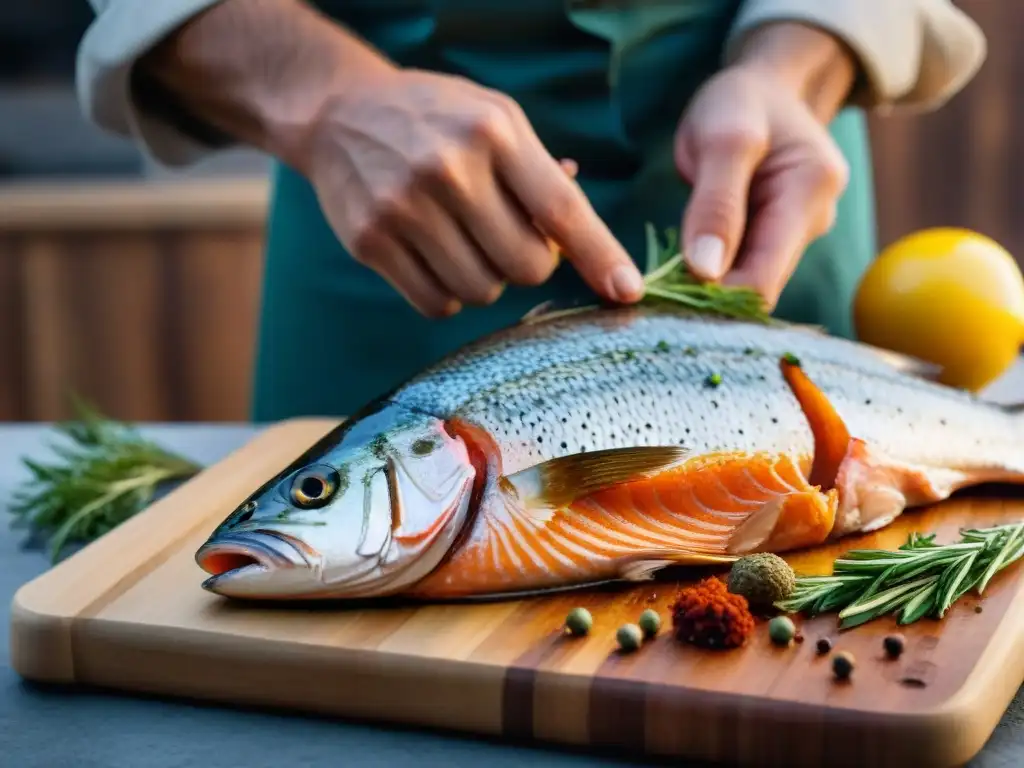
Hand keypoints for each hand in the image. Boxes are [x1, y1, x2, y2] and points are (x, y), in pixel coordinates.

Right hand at [301, 68, 643, 316]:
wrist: (339, 113)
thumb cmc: (436, 119)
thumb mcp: (494, 117)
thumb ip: (541, 173)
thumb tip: (585, 240)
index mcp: (493, 132)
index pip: (560, 209)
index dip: (599, 255)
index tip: (627, 292)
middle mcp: (449, 170)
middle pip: (525, 267)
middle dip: (529, 264)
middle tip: (508, 237)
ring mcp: (405, 209)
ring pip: (482, 292)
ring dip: (486, 279)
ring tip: (465, 240)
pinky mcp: (371, 242)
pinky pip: (437, 304)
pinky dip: (447, 293)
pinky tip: (435, 256)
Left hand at [674, 64, 850, 307]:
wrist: (763, 89)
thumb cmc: (741, 103)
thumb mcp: (721, 139)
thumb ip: (715, 204)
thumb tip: (706, 272)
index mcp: (810, 193)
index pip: (764, 277)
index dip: (715, 298)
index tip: (663, 297)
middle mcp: (813, 221)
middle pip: (758, 286)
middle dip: (708, 296)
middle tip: (654, 296)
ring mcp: (796, 231)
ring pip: (747, 280)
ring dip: (706, 287)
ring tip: (661, 284)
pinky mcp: (775, 235)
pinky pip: (741, 266)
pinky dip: (709, 272)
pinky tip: (678, 272)